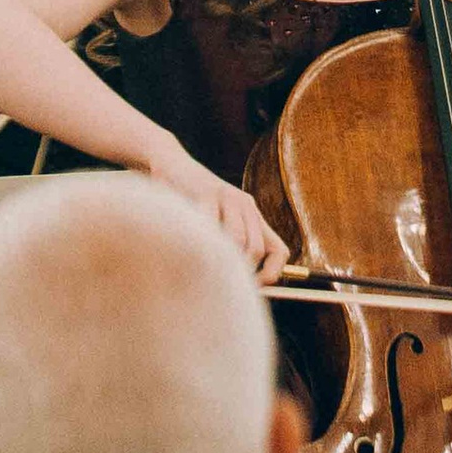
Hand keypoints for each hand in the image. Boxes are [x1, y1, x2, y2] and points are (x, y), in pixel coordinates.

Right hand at [144, 140, 287, 283]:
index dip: (272, 274)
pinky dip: (199, 242)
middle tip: (216, 285)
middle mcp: (244, 204)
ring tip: (200, 269)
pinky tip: (186, 249)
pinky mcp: (205, 193)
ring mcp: (226, 197)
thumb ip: (227, 247)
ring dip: (218, 259)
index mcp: (252, 215)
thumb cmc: (190, 200)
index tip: (252, 290)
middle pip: (254, 249)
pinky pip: (209, 226)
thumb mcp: (215, 221)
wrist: (171, 163)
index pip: (279, 251)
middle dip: (237, 272)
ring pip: (235, 239)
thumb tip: (231, 288)